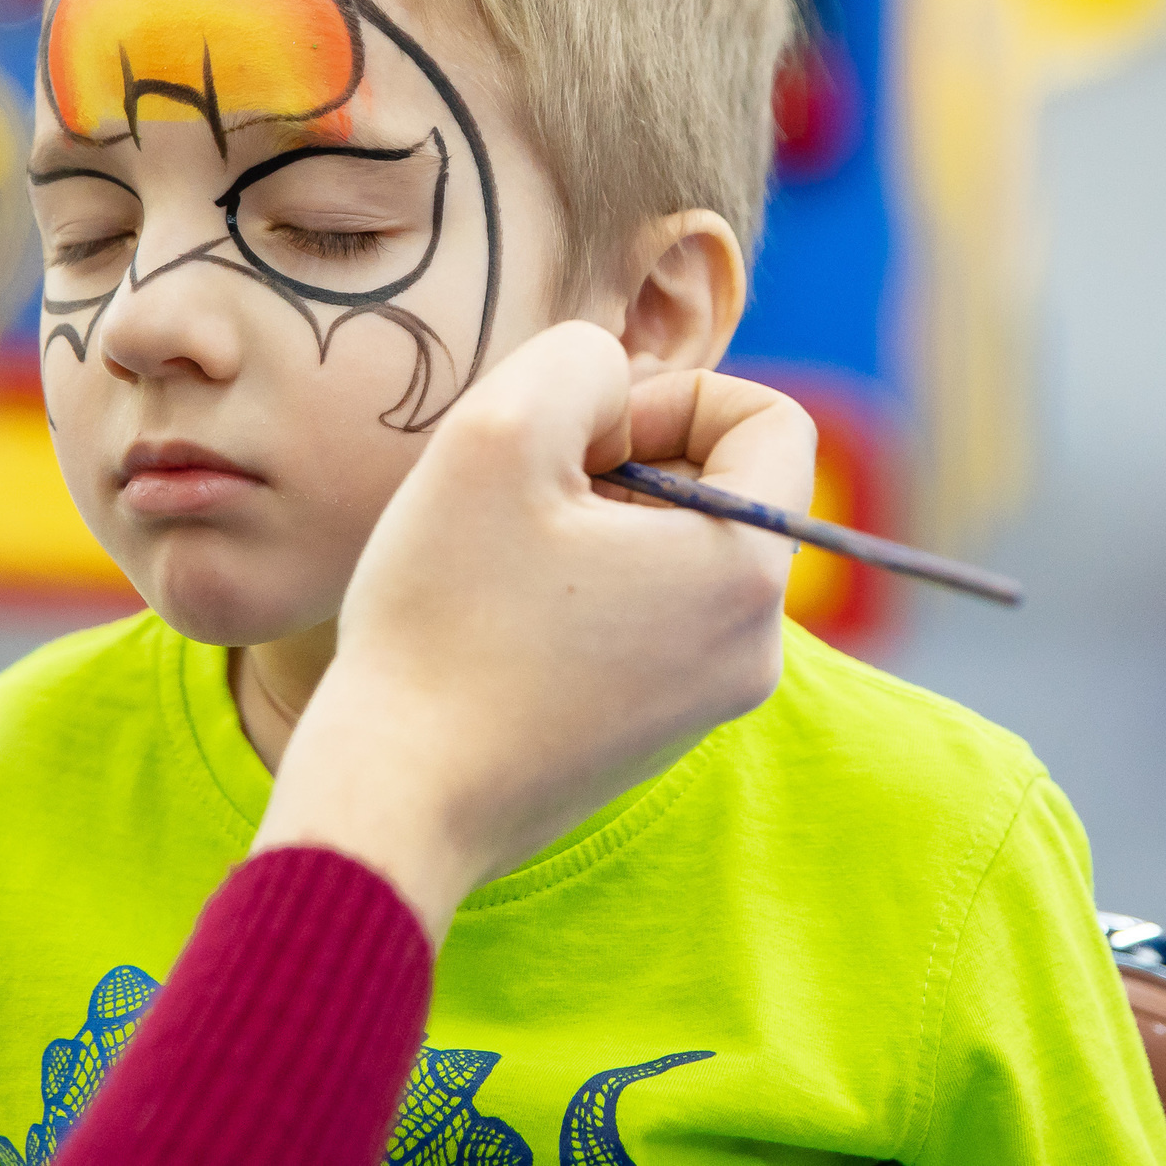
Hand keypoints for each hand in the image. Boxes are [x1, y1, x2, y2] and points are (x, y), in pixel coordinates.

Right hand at [251, 321, 814, 942]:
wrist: (393, 803)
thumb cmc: (445, 618)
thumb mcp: (501, 430)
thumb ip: (579, 361)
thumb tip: (611, 388)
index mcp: (744, 571)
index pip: (772, 422)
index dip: (673, 393)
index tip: (579, 432)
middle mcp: (752, 648)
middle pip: (719, 489)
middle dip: (625, 459)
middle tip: (521, 487)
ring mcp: (702, 704)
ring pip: (672, 556)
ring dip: (593, 524)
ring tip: (498, 551)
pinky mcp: (645, 740)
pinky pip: (641, 623)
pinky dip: (578, 592)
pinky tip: (493, 617)